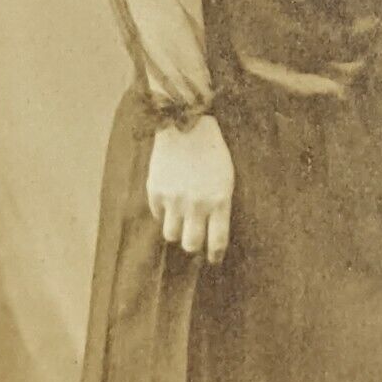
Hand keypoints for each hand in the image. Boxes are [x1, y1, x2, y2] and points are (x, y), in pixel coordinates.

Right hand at [147, 115, 234, 263]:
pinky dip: (163, 212)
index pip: (218, 241)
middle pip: (191, 244)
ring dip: (176, 230)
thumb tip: (212, 233)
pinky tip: (168, 200)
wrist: (185, 122)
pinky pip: (158, 215)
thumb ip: (219, 204)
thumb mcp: (225, 176)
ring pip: (171, 235)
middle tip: (194, 238)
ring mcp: (174, 198)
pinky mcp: (155, 190)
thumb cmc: (212, 150)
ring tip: (180, 220)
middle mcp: (197, 203)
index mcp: (219, 199)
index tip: (213, 259)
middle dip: (193, 244)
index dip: (215, 255)